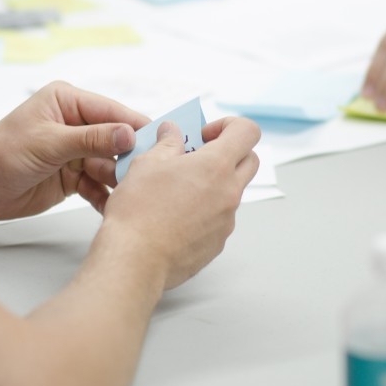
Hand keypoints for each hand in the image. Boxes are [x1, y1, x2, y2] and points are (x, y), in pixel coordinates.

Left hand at [0, 81, 149, 219]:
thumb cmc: (0, 154)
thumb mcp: (48, 143)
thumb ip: (91, 139)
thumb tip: (130, 134)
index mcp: (68, 101)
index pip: (113, 112)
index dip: (137, 127)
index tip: (163, 143)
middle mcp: (76, 123)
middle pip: (117, 140)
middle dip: (131, 158)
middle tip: (150, 175)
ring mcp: (76, 152)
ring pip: (111, 165)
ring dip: (120, 181)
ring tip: (134, 196)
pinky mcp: (73, 176)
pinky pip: (99, 185)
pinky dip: (106, 197)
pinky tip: (115, 208)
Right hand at [99, 117, 260, 289]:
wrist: (135, 259)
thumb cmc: (139, 210)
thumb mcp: (147, 163)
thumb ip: (167, 143)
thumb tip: (172, 132)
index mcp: (216, 166)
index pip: (247, 132)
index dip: (229, 126)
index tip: (204, 135)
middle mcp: (229, 193)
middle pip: (250, 161)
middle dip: (228, 153)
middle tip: (197, 158)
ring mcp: (226, 221)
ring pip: (232, 192)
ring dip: (213, 184)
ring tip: (177, 190)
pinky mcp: (217, 243)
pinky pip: (219, 218)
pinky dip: (204, 211)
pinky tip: (174, 217)